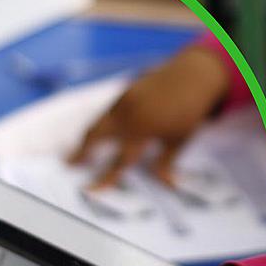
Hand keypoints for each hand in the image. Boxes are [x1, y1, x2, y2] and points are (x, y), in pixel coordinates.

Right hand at [68, 44, 233, 188]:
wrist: (193, 76)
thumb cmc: (189, 111)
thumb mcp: (180, 140)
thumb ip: (167, 162)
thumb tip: (166, 184)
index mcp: (143, 130)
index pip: (120, 160)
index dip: (105, 177)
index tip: (92, 189)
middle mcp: (129, 114)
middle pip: (95, 135)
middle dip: (81, 151)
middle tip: (71, 164)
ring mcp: (124, 100)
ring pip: (98, 121)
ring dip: (88, 137)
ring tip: (81, 151)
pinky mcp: (125, 91)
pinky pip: (108, 110)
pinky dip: (101, 123)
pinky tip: (100, 132)